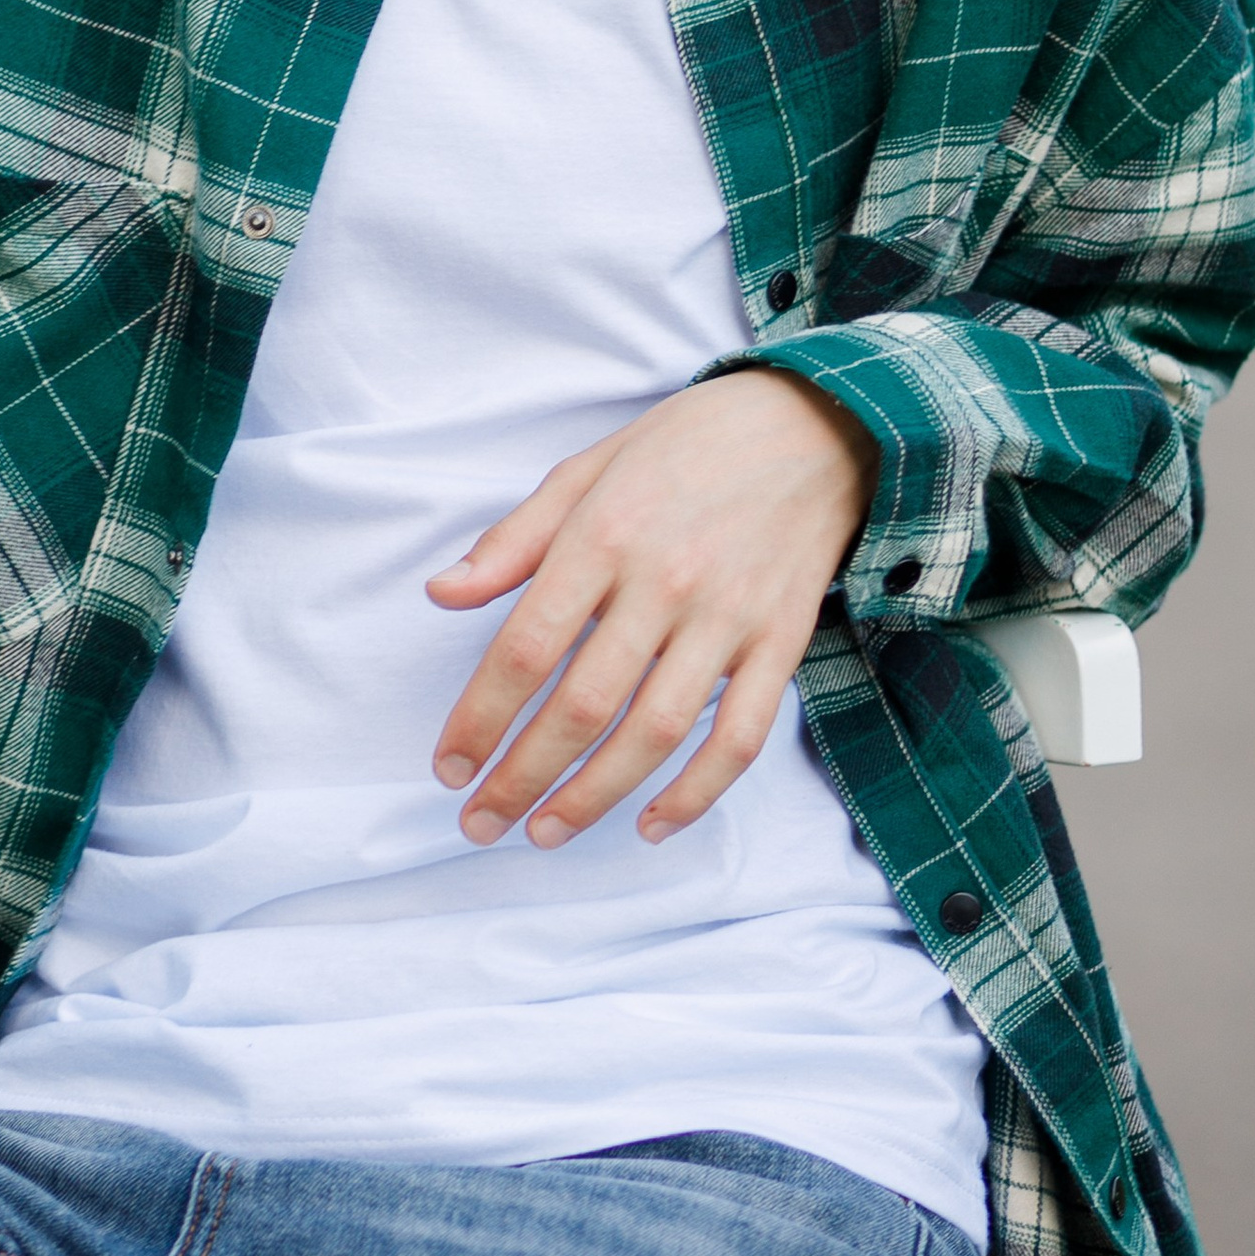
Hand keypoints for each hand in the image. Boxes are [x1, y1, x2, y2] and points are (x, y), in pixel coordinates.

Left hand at [426, 370, 876, 849]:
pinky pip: (739, 737)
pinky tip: (651, 823)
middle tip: (481, 823)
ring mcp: (728, 617)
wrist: (813, 423)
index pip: (527, 646)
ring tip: (546, 832)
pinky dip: (696, 793)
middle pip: (583, 705)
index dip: (481, 717)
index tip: (450, 764)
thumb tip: (441, 593)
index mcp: (605, 533)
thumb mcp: (588, 469)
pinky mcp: (781, 643)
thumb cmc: (684, 446)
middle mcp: (664, 581)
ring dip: (594, 797)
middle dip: (522, 777)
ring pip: (655, 734)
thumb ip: (514, 539)